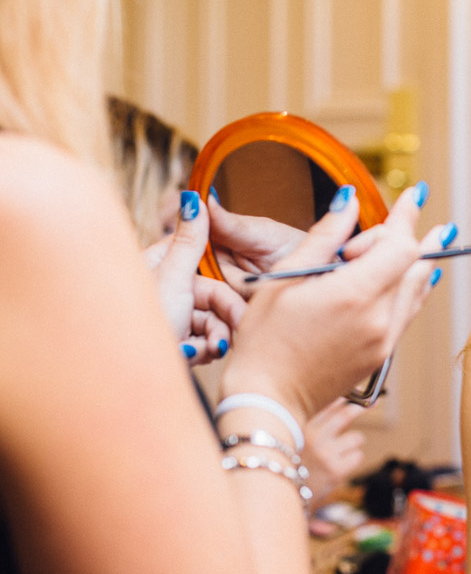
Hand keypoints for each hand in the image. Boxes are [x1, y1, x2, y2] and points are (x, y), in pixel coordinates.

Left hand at [143, 191, 244, 365]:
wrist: (124, 377)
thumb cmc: (139, 326)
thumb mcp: (172, 279)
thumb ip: (190, 240)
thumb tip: (194, 196)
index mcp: (159, 267)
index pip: (207, 265)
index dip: (226, 285)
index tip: (243, 301)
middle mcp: (164, 289)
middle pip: (213, 296)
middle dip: (221, 320)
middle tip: (229, 338)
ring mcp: (168, 316)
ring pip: (211, 319)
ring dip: (213, 338)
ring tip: (204, 352)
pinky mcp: (173, 339)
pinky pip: (202, 338)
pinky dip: (204, 349)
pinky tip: (195, 357)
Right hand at [219, 183, 444, 422]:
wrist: (269, 402)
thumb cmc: (264, 340)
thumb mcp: (283, 279)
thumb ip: (323, 237)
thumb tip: (349, 200)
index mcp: (353, 294)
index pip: (400, 244)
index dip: (405, 218)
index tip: (414, 194)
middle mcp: (378, 318)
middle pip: (415, 264)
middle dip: (413, 234)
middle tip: (417, 210)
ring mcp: (385, 341)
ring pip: (418, 289)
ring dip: (421, 260)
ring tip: (437, 237)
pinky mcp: (383, 357)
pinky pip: (408, 312)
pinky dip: (414, 288)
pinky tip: (418, 277)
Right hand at [302, 399, 366, 505]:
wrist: (286, 494)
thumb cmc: (295, 460)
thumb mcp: (298, 435)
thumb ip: (318, 418)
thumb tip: (349, 398)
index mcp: (302, 425)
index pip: (330, 402)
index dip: (348, 395)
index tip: (359, 392)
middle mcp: (312, 437)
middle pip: (346, 414)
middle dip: (362, 407)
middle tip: (375, 402)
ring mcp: (325, 454)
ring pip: (357, 438)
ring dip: (354, 442)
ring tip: (338, 452)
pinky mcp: (335, 471)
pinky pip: (358, 456)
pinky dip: (353, 459)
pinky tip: (339, 465)